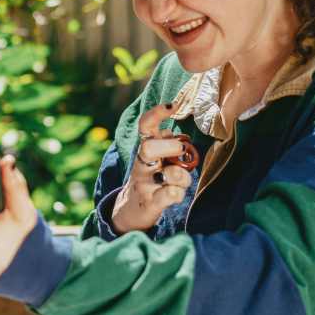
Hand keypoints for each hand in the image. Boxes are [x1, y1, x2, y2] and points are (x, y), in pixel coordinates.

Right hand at [109, 102, 193, 234]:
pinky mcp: (150, 203)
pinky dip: (176, 193)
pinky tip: (174, 193)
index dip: (157, 113)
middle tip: (179, 153)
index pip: (146, 126)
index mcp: (144, 149)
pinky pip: (169, 195)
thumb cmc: (152, 179)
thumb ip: (165, 144)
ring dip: (183, 177)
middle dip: (171, 147)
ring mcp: (144, 184)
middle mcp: (141, 164)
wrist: (132, 209)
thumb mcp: (155, 158)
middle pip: (149, 147)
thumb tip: (177, 134)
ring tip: (180, 181)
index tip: (172, 105)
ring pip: (170, 174)